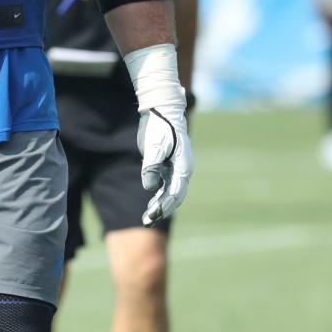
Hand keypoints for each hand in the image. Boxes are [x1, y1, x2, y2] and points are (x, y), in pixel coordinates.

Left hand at [138, 105, 193, 225]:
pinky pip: (165, 185)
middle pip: (175, 195)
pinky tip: (151, 205)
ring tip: (147, 218)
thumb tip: (150, 188)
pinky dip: (159, 196)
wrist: (161, 110)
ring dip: (160, 205)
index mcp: (183, 166)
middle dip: (163, 209)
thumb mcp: (154, 146)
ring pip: (170, 192)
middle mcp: (182, 170)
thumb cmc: (160, 127)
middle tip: (148, 221)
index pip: (176, 191)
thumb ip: (152, 167)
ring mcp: (176, 169)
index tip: (154, 214)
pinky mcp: (168, 166)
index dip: (165, 204)